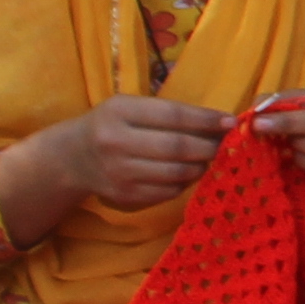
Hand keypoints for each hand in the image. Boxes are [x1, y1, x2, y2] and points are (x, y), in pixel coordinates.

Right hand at [47, 94, 238, 213]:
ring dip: (201, 166)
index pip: (173, 115)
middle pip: (177, 148)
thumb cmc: (113, 125)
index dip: (206, 120)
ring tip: (208, 158)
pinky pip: (168, 191)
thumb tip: (222, 122)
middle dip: (209, 147)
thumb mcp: (132, 107)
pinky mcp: (125, 196)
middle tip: (226, 145)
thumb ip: (171, 113)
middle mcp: (116, 142)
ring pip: (176, 173)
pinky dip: (185, 182)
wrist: (74, 157)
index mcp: (119, 112)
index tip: (231, 122)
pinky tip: (187, 172)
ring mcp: (119, 173)